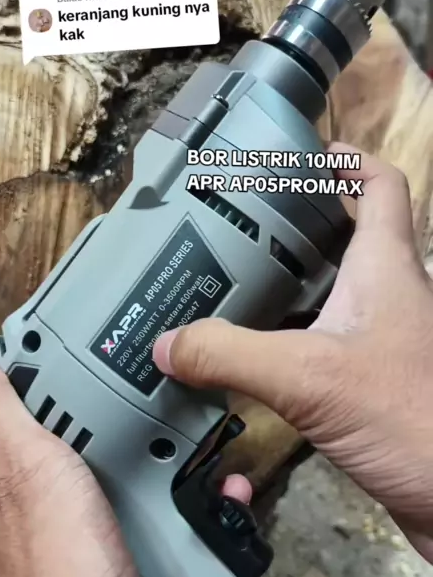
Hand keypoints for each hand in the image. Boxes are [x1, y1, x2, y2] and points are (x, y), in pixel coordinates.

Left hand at [0, 347, 206, 576]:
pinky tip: (218, 494)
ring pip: (144, 490)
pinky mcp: (150, 573)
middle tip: (157, 398)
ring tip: (197, 443)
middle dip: (131, 430)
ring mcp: (107, 552)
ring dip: (177, 468)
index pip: (35, 430)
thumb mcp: (31, 475)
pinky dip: (204, 507)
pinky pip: (180, 524)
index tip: (88, 362)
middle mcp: (59, 528)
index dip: (62, 396)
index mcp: (18, 502)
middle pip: (96, 458)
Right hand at [153, 144, 432, 563]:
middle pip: (353, 238)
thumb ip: (232, 355)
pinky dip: (298, 340)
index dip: (347, 161)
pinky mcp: (381, 385)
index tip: (306, 155)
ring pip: (340, 295)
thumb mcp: (309, 377)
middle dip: (303, 225)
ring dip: (296, 286)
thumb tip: (168, 345)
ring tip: (239, 283)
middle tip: (247, 224)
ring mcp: (391, 343)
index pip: (381, 186)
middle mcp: (393, 297)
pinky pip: (333, 345)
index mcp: (387, 269)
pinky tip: (261, 357)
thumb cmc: (411, 421)